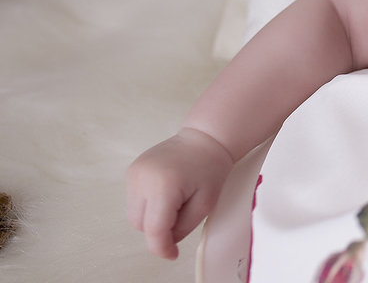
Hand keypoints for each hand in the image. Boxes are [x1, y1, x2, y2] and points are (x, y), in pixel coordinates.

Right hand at [126, 127, 234, 259]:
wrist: (205, 138)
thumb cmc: (210, 168)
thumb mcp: (205, 203)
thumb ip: (182, 228)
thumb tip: (164, 243)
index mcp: (163, 185)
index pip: (154, 229)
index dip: (162, 247)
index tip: (172, 254)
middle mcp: (142, 178)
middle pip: (141, 225)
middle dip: (160, 228)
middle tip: (183, 212)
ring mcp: (134, 173)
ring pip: (135, 215)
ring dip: (153, 217)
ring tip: (176, 198)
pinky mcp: (132, 171)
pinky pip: (134, 201)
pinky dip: (149, 204)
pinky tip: (167, 190)